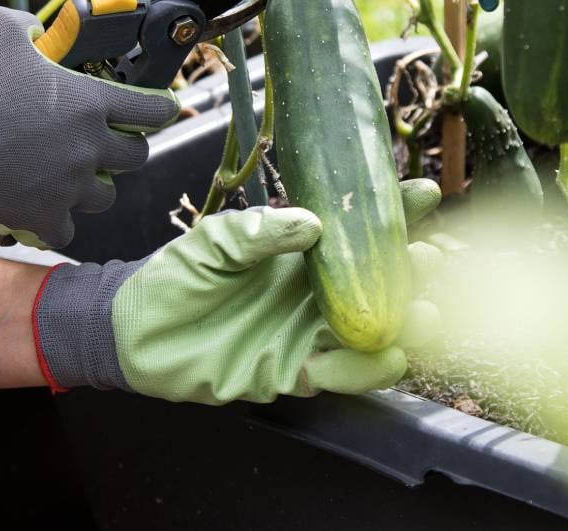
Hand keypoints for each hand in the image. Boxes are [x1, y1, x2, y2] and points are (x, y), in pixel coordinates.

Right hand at [0, 6, 178, 247]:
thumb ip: (30, 29)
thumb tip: (39, 36)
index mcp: (88, 100)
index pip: (153, 108)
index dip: (161, 106)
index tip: (162, 107)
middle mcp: (87, 146)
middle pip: (137, 156)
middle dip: (128, 146)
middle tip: (107, 138)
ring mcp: (67, 187)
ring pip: (105, 195)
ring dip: (95, 185)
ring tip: (71, 174)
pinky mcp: (39, 218)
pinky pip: (66, 231)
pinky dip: (57, 223)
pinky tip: (41, 210)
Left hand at [32, 179, 441, 403]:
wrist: (136, 331)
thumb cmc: (176, 276)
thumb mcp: (214, 241)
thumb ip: (259, 231)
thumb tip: (310, 224)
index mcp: (301, 252)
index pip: (358, 229)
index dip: (395, 211)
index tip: (424, 193)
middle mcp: (314, 292)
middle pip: (378, 281)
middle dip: (412, 270)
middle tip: (431, 258)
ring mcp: (307, 332)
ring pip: (371, 330)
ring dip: (404, 324)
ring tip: (425, 314)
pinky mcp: (293, 372)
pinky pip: (341, 374)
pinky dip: (367, 370)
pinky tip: (387, 358)